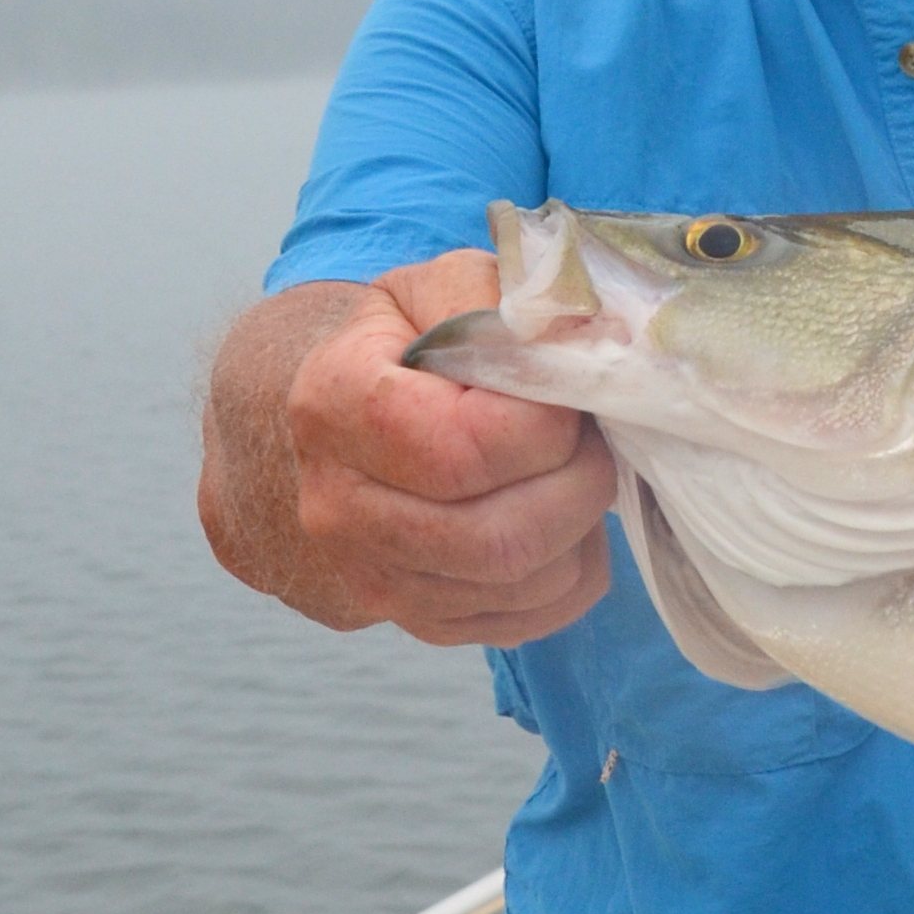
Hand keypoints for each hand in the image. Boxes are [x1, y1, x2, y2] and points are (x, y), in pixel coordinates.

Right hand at [204, 249, 617, 646]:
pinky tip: (558, 520)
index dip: (547, 424)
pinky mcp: (416, 621)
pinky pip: (530, 619)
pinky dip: (572, 572)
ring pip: (523, 584)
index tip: (562, 394)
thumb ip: (503, 304)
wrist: (324, 425)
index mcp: (334, 407)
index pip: (468, 449)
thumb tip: (582, 340)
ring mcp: (372, 578)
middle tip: (589, 439)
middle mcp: (338, 508)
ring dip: (580, 527)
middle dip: (579, 483)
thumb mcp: (434, 292)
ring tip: (573, 472)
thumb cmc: (396, 347)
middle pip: (501, 537)